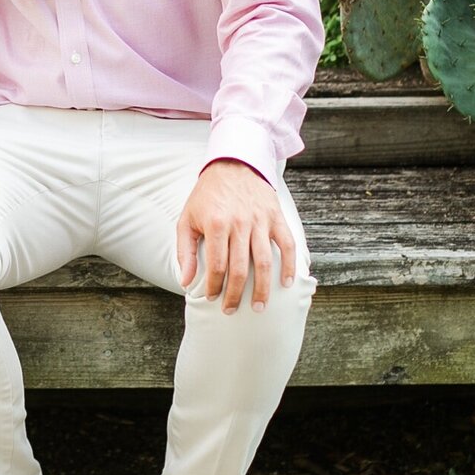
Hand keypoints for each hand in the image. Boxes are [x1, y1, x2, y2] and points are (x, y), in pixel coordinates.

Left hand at [176, 158, 297, 312]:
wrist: (233, 164)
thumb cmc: (207, 196)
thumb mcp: (187, 219)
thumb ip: (185, 251)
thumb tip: (185, 281)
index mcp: (216, 224)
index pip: (217, 266)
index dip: (215, 286)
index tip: (212, 299)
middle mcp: (240, 223)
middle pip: (240, 268)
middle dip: (235, 295)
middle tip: (232, 310)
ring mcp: (260, 220)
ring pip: (264, 261)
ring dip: (262, 288)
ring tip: (258, 307)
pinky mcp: (276, 217)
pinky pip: (287, 244)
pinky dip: (289, 265)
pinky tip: (286, 284)